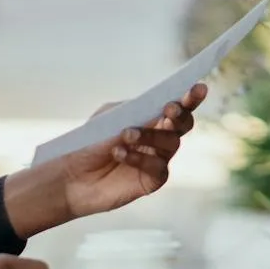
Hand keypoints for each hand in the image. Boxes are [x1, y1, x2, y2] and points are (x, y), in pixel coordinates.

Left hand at [2, 84, 207, 234]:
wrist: (72, 175)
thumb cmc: (91, 142)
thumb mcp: (110, 118)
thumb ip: (135, 112)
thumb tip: (159, 108)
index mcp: (152, 117)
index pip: (178, 105)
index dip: (191, 97)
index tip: (197, 88)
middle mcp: (160, 137)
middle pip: (184, 124)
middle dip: (180, 114)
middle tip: (169, 109)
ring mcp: (159, 159)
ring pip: (171, 143)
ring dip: (151, 135)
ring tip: (126, 134)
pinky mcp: (153, 180)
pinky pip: (157, 167)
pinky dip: (139, 158)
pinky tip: (119, 153)